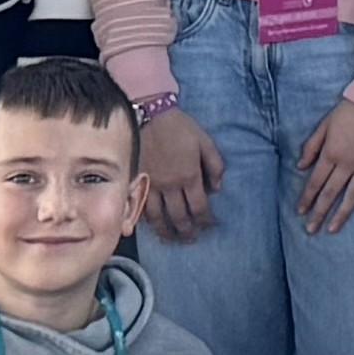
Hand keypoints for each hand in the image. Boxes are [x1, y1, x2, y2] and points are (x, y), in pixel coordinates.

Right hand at [135, 104, 223, 242]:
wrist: (150, 115)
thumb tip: (217, 188)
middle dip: (187, 232)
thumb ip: (214, 166)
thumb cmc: (180, 128)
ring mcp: (151, 185)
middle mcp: (169, 185)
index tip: (210, 226)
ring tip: (172, 239)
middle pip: (179, 217)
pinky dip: (146, 220)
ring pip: (157, 218)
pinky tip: (151, 225)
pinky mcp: (137, 181)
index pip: (199, 208)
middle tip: (192, 239)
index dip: (206, 221)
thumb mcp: (205, 142)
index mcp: (188, 176)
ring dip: (166, 232)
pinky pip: (140, 207)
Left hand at [297, 96, 353, 234]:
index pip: (315, 182)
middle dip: (319, 213)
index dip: (306, 199)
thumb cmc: (349, 109)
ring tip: (332, 229)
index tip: (301, 212)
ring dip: (342, 214)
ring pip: (353, 196)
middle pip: (330, 193)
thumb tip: (300, 166)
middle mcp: (348, 164)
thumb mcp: (324, 125)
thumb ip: (312, 147)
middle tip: (311, 230)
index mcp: (331, 153)